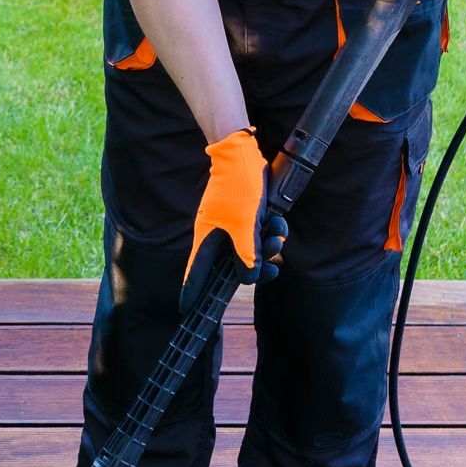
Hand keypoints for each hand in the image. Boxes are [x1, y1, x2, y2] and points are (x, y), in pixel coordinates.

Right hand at [184, 127, 284, 298]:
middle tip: (272, 270)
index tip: (187, 311)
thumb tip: (249, 277)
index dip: (192, 292)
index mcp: (207, 240)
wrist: (243, 156)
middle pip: (231, 266)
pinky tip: (278, 224)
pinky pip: (257, 234)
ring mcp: (230, 226)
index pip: (195, 273)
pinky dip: (270, 231)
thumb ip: (247, 256)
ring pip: (249, 249)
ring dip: (267, 246)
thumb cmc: (238, 189)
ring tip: (277, 236)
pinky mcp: (244, 216)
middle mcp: (216, 236)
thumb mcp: (245, 227)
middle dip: (255, 268)